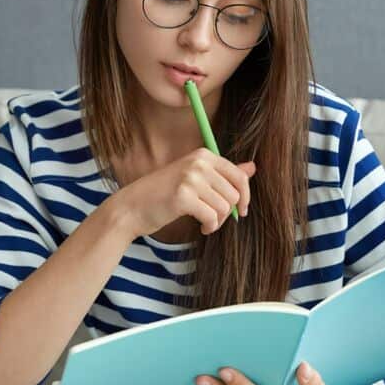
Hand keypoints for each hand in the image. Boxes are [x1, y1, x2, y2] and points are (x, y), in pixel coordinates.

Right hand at [116, 147, 254, 238]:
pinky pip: (212, 217)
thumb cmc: (163, 195)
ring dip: (217, 221)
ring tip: (205, 223)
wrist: (132, 207)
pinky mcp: (183, 196)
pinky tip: (201, 228)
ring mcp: (190, 178)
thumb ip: (223, 174)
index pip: (239, 176)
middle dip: (228, 213)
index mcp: (203, 155)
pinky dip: (209, 227)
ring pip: (224, 207)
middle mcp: (198, 163)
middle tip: (214, 220)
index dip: (245, 197)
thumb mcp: (195, 179)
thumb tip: (252, 167)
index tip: (241, 210)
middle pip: (234, 194)